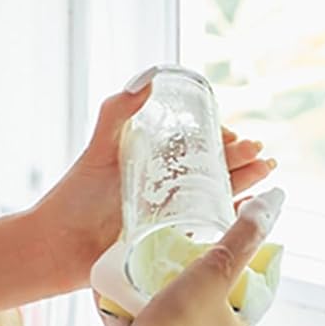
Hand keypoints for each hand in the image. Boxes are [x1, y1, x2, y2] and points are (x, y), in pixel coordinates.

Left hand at [33, 76, 277, 293]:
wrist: (57, 247)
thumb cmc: (75, 197)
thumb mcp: (100, 149)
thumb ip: (119, 113)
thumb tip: (149, 78)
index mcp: (155, 162)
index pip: (198, 147)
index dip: (221, 141)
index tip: (233, 138)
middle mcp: (168, 188)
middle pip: (215, 171)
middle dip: (242, 161)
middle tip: (262, 155)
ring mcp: (173, 217)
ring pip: (218, 197)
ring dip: (245, 186)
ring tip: (267, 174)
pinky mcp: (173, 243)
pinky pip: (210, 230)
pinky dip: (232, 220)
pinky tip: (252, 212)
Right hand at [124, 189, 283, 325]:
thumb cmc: (180, 324)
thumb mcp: (215, 269)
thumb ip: (241, 238)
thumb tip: (270, 205)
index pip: (247, 296)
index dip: (236, 271)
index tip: (218, 253)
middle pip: (212, 310)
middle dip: (198, 287)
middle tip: (181, 262)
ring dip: (170, 304)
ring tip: (154, 280)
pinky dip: (147, 322)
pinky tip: (133, 307)